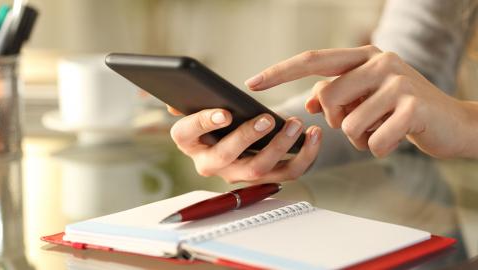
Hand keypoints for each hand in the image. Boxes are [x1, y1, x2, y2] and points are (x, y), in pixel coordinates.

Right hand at [166, 106, 321, 182]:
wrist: (231, 140)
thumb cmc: (213, 120)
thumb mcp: (196, 108)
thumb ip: (187, 102)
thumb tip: (173, 100)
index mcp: (189, 142)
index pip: (188, 133)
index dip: (204, 123)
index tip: (224, 113)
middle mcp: (211, 163)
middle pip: (228, 156)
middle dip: (248, 137)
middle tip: (267, 119)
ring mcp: (238, 173)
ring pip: (260, 168)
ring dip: (281, 147)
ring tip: (296, 124)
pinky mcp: (264, 177)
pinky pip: (286, 172)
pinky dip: (304, 156)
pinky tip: (313, 135)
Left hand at [245, 45, 477, 157]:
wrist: (453, 122)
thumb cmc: (402, 109)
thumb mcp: (367, 97)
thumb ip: (337, 94)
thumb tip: (309, 101)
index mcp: (364, 56)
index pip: (312, 61)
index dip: (280, 72)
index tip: (252, 82)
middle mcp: (380, 62)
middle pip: (327, 97)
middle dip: (337, 120)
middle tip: (360, 121)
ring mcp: (398, 82)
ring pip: (348, 124)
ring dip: (361, 138)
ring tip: (382, 129)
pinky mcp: (412, 107)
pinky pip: (373, 141)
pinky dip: (379, 148)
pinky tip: (396, 138)